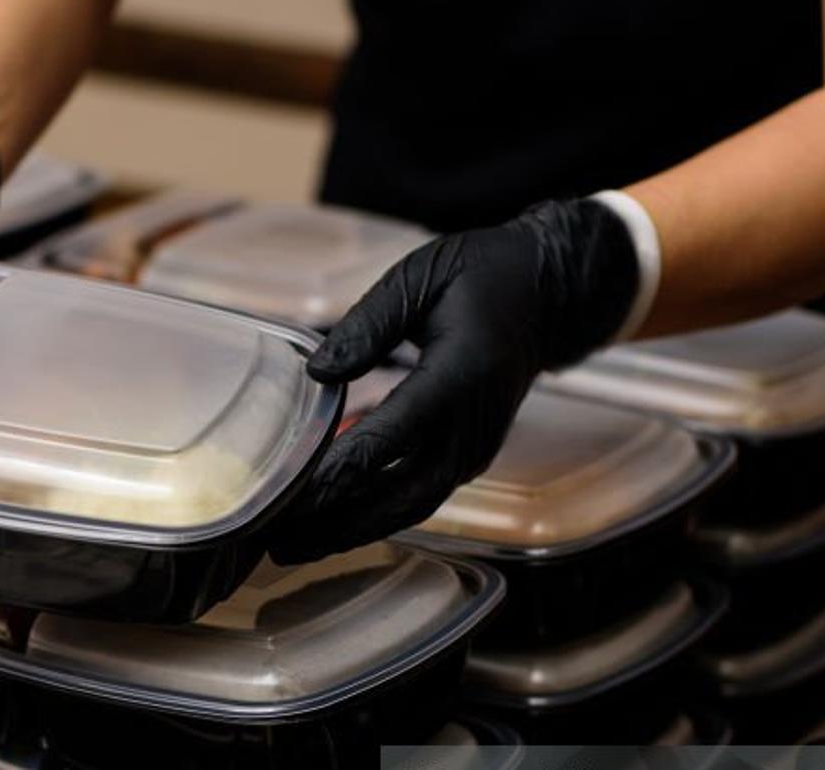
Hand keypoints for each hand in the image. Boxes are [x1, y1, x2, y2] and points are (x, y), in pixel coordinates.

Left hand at [269, 198, 642, 563]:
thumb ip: (368, 324)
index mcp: (457, 380)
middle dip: (336, 524)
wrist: (546, 298)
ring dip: (352, 530)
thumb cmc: (482, 277)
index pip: (388, 440)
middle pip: (399, 496)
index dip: (338, 474)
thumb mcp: (420, 277)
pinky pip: (418, 497)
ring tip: (294, 546)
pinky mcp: (467, 458)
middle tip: (278, 544)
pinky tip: (330, 521)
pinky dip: (374, 514)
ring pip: (409, 508)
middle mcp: (469, 429)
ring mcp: (473, 450)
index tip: (290, 498)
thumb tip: (318, 371)